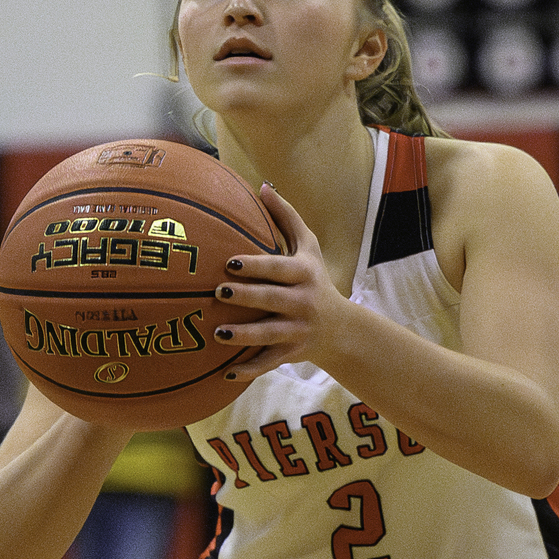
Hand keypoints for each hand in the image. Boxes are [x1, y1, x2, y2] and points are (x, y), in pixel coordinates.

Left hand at [211, 187, 353, 384]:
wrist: (340, 327)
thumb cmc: (315, 279)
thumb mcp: (309, 247)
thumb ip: (286, 217)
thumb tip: (263, 185)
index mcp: (304, 275)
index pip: (278, 269)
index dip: (255, 266)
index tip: (230, 263)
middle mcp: (303, 303)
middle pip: (272, 300)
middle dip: (247, 297)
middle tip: (219, 291)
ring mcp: (298, 331)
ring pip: (269, 335)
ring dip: (244, 336)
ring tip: (218, 333)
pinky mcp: (291, 354)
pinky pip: (269, 363)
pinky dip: (250, 370)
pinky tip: (227, 373)